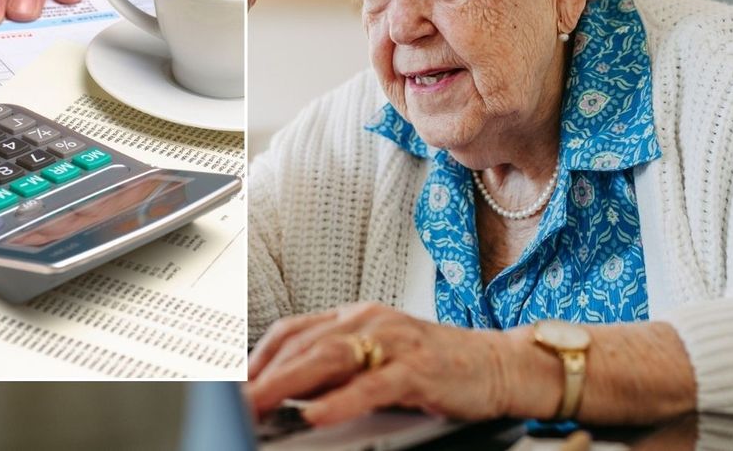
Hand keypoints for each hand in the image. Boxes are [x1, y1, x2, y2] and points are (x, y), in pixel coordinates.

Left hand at [246, 303, 527, 425]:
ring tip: (260, 405)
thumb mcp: (379, 358)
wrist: (499, 364)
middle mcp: (371, 321)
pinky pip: (373, 384)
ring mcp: (395, 342)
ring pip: (330, 358)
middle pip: (304, 344)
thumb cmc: (437, 365)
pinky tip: (318, 415)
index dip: (260, 356)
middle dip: (264, 375)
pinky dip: (342, 400)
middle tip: (234, 401)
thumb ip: (338, 368)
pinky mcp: (419, 369)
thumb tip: (287, 393)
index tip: (233, 384)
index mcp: (357, 316)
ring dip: (288, 384)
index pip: (295, 329)